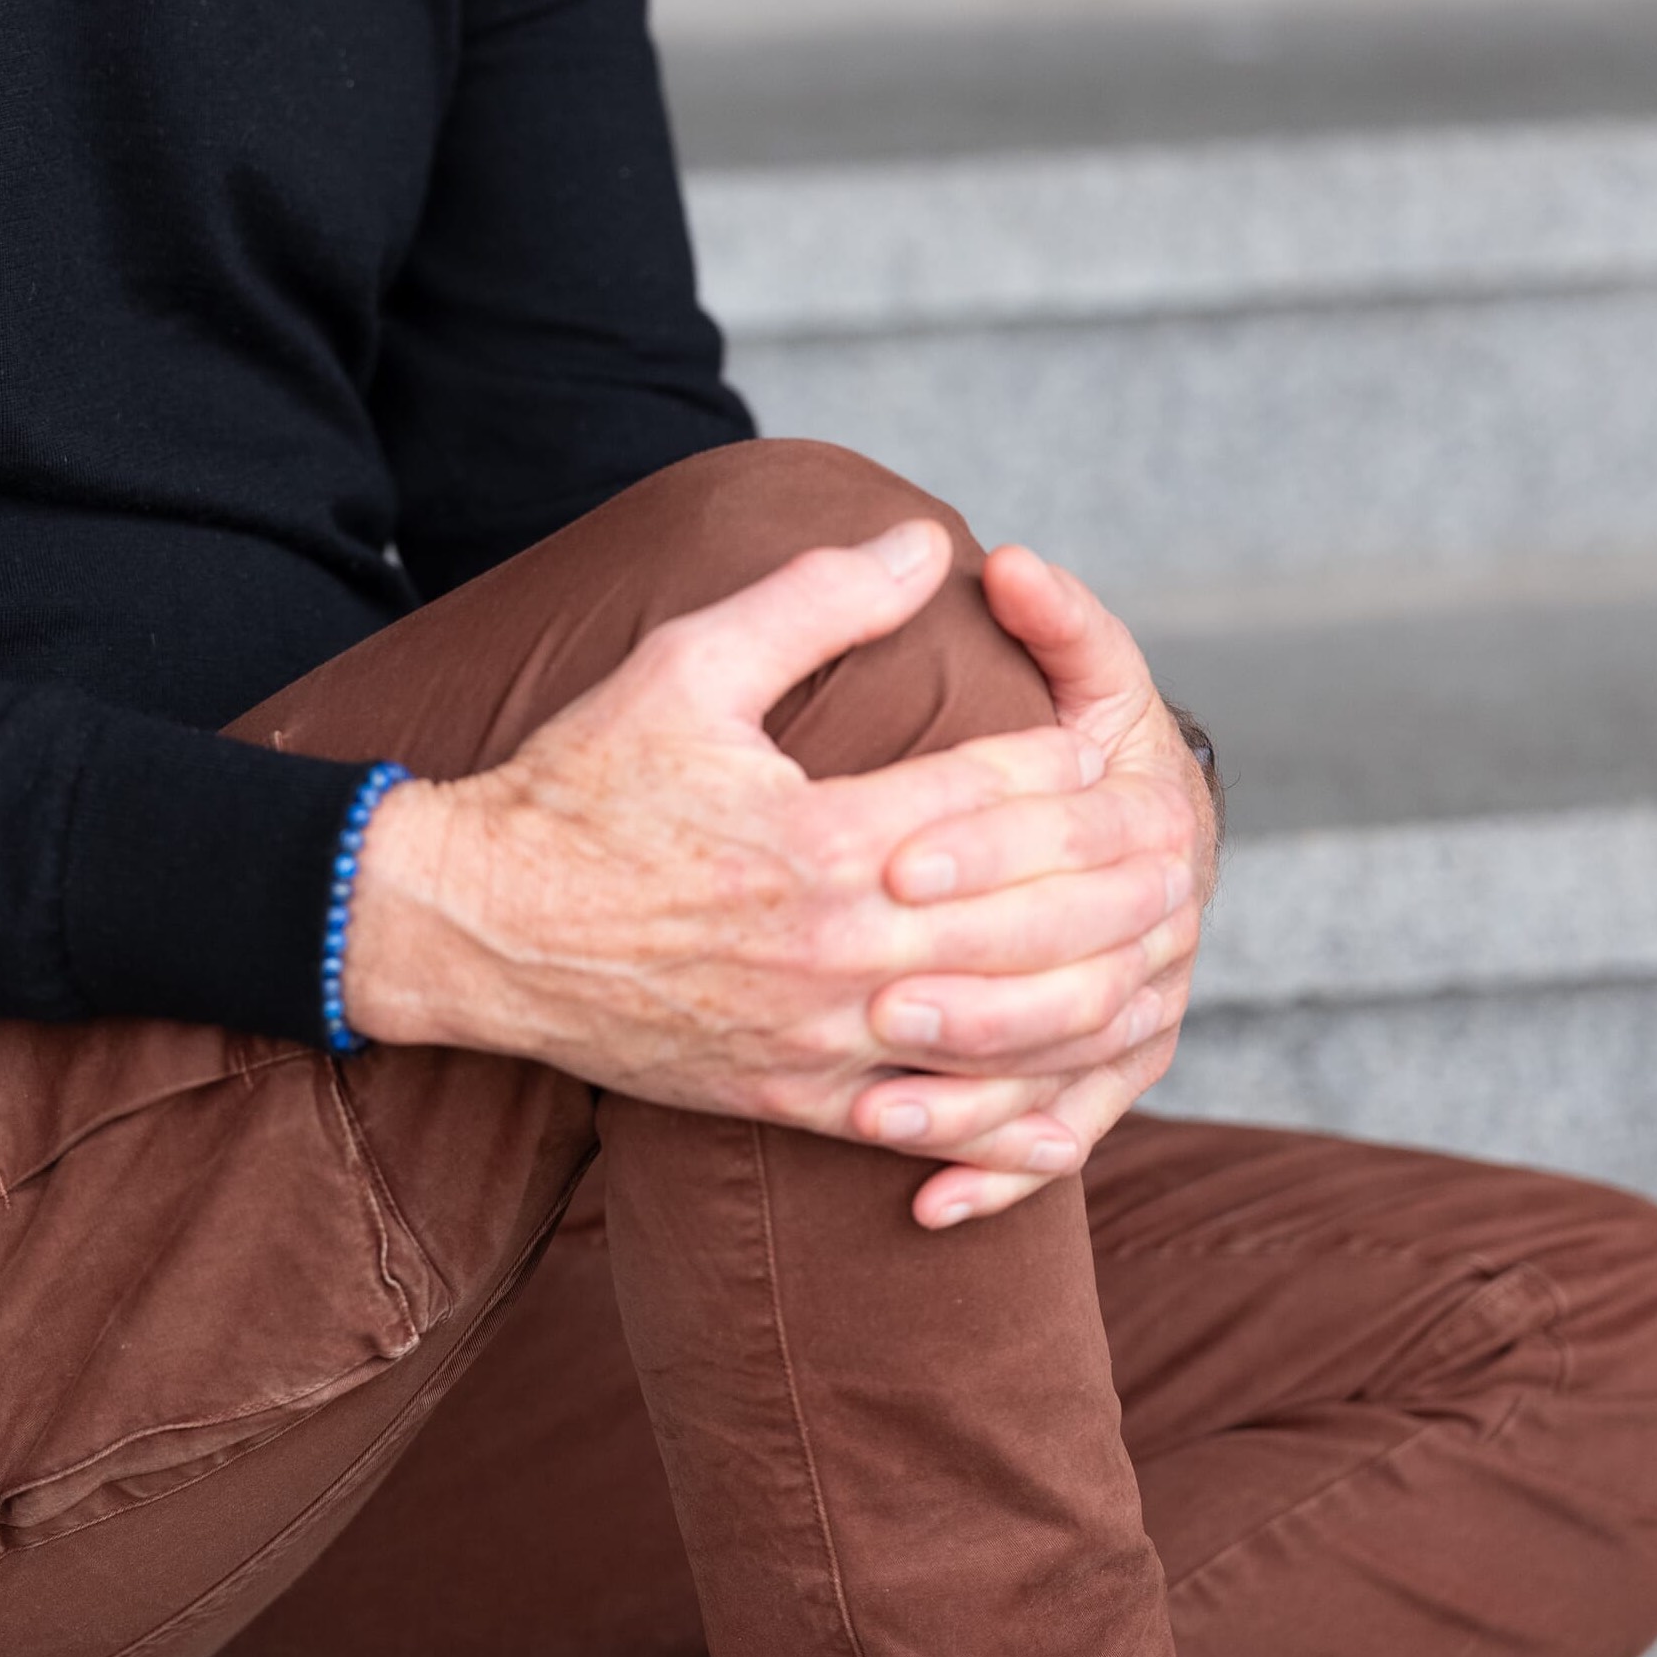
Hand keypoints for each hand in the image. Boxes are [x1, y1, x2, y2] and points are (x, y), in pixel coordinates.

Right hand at [342, 524, 1188, 1183]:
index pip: (1002, 797)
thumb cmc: (575, 787)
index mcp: (822, 837)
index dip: (1075, 757)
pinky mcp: (796, 1101)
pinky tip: (1070, 1065)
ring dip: (1104, 988)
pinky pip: (942, 1116)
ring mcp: (821, 1039)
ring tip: (1161, 947)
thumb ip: (815, 600)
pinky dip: (1021, 1100)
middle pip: (1038, 915)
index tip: (1116, 729)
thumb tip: (925, 540)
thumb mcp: (685, 663)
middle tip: (1185, 839)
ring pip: (1015, 1030)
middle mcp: (837, 948)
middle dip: (1127, 875)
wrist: (472, 930)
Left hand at [840, 545, 1216, 1223]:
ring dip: (980, 1094)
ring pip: (1073, 1065)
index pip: (1075, 830)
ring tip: (882, 1110)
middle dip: (979, 988)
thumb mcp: (1084, 671)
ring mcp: (1143, 1001)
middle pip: (1079, 965)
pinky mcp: (1113, 1068)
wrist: (1140, 820)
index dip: (985, 840)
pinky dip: (1001, 1173)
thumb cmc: (1078, 728)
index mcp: (1149, 805)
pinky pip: (1067, 1137)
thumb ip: (1059, 622)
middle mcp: (1163, 913)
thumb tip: (1012, 562)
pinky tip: (925, 1207)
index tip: (889, 851)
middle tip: (878, 1002)